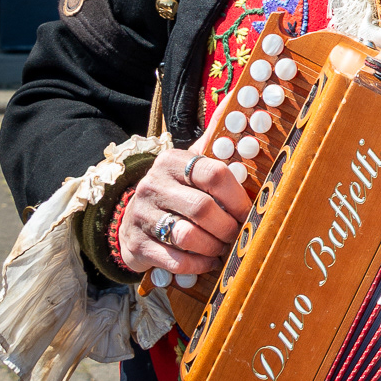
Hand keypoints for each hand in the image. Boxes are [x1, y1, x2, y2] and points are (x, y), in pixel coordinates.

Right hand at [116, 146, 250, 275]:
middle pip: (202, 208)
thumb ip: (211, 146)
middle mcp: (152, 185)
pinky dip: (198, 265)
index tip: (247, 212)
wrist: (132, 221)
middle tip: (236, 234)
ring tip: (222, 248)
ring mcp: (141, 215)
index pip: (213, 174)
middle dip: (227, 227)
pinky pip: (175, 260)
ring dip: (213, 247)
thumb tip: (226, 115)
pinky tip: (208, 262)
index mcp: (172, 162)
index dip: (237, 198)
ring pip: (187, 235)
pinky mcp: (136, 244)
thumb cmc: (176, 193)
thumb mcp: (189, 167)